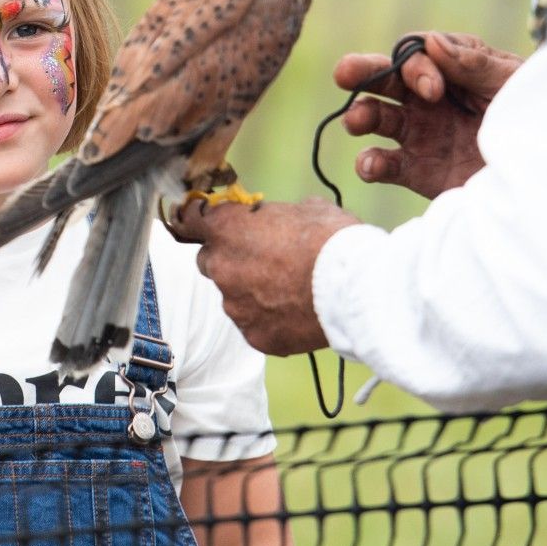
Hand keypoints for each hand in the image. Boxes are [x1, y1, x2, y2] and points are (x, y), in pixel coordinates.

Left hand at [170, 198, 358, 355]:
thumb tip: (284, 218)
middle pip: (209, 261)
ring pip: (233, 296)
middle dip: (230, 258)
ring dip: (252, 292)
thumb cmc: (333, 241)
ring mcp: (235, 306)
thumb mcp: (308, 209)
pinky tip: (297, 311)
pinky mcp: (254, 336)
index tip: (207, 223)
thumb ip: (279, 215)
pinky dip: (270, 319)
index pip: (190, 218)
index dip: (200, 220)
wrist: (356, 289)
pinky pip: (254, 325)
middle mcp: (221, 267)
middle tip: (265, 258)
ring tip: (291, 289)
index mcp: (227, 227)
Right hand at [335, 31, 521, 197]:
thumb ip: (475, 63)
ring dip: (361, 115)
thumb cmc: (539, 118)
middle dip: (362, 72)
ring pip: (376, 118)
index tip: (433, 91)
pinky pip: (385, 165)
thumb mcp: (513, 84)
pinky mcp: (419, 171)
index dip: (415, 68)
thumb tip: (431, 41)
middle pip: (385, 80)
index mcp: (454, 70)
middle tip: (344, 73)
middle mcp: (431, 100)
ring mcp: (421, 135)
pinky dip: (370, 164)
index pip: (416, 55)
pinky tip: (369, 165)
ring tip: (356, 121)